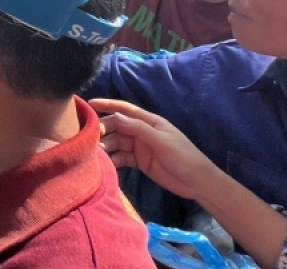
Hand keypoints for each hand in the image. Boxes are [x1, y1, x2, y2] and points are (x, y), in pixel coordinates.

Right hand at [91, 99, 223, 201]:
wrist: (197, 183)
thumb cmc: (183, 157)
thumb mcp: (161, 141)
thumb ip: (139, 129)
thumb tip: (115, 116)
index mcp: (150, 122)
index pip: (125, 110)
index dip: (108, 105)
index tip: (90, 104)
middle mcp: (142, 132)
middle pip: (118, 127)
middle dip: (104, 130)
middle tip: (90, 138)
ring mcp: (140, 147)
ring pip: (117, 142)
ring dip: (106, 146)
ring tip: (95, 153)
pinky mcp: (139, 162)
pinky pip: (121, 157)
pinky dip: (112, 159)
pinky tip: (104, 163)